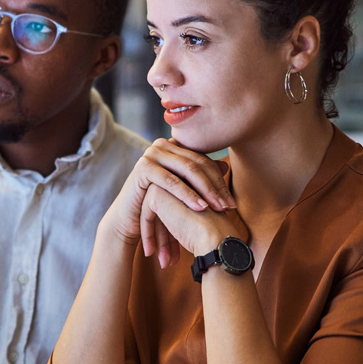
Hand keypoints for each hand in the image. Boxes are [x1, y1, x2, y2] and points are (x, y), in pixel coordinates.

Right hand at [101, 139, 233, 264]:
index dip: (220, 181)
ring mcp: (152, 153)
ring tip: (218, 208)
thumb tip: (225, 164)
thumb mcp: (184, 191)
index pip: (204, 161)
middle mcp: (163, 145)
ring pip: (188, 170)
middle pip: (198, 164)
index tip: (232, 203)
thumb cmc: (158, 204)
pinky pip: (171, 181)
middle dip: (216, 187)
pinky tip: (200, 207)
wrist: (130, 218)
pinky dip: (187, 195)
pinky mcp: (143, 167)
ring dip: (206, 191)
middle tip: (229, 207)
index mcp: (175, 146)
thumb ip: (201, 177)